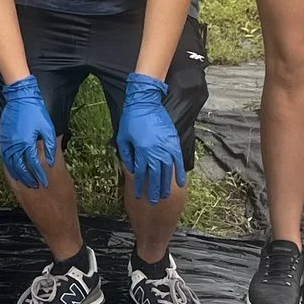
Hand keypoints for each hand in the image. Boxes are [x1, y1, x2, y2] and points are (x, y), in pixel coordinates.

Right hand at [0, 76, 58, 189]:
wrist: (20, 97)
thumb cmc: (35, 111)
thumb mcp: (47, 128)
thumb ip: (49, 146)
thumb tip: (50, 161)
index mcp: (27, 142)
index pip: (33, 165)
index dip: (39, 175)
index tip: (44, 183)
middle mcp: (15, 145)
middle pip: (20, 168)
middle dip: (28, 179)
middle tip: (35, 186)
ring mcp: (7, 142)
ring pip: (10, 164)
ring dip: (17, 175)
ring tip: (24, 182)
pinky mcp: (3, 139)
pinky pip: (5, 157)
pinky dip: (9, 166)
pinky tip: (13, 171)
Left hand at [115, 73, 187, 204]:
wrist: (145, 102)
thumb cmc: (132, 119)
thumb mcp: (123, 138)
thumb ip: (127, 154)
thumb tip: (130, 168)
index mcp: (141, 151)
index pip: (141, 173)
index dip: (140, 185)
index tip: (139, 195)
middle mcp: (155, 152)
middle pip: (156, 176)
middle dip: (155, 190)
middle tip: (155, 201)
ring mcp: (166, 147)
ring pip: (167, 171)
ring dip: (167, 184)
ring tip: (166, 195)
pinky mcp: (173, 142)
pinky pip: (178, 160)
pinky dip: (180, 172)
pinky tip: (180, 182)